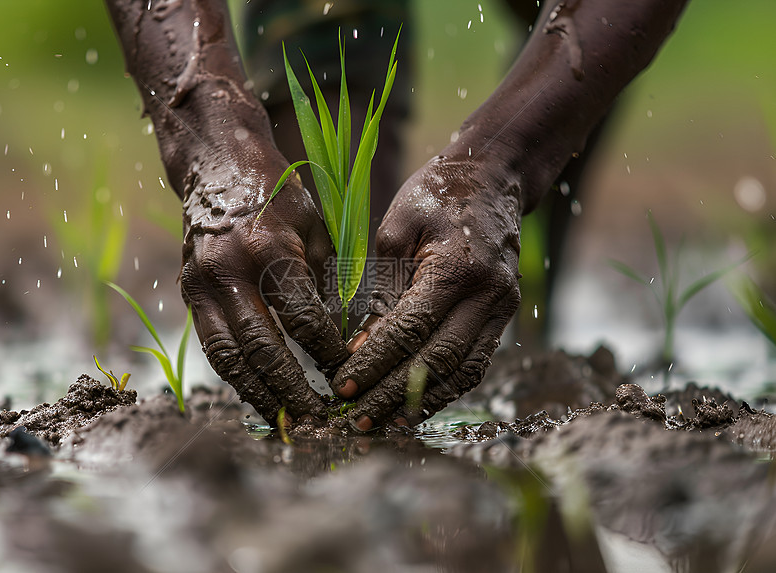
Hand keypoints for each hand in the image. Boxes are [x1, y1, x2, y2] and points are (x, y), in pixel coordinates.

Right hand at [179, 144, 347, 424]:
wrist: (215, 165)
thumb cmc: (276, 193)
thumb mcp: (313, 227)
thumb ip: (327, 281)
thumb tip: (347, 337)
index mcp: (268, 250)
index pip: (302, 320)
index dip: (328, 353)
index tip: (348, 374)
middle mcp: (229, 271)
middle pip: (262, 349)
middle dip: (292, 390)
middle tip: (317, 420)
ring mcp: (201, 284)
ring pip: (228, 357)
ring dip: (258, 395)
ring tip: (285, 422)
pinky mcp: (188, 293)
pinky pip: (213, 346)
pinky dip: (237, 375)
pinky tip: (259, 394)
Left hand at [330, 154, 521, 429]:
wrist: (494, 176)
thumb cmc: (436, 195)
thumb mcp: (396, 231)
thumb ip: (381, 290)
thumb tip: (360, 347)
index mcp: (457, 269)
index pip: (410, 331)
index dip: (374, 363)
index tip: (341, 387)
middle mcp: (488, 296)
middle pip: (437, 362)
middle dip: (392, 395)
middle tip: (356, 418)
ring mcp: (503, 309)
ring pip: (462, 373)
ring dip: (421, 402)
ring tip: (383, 422)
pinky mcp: (504, 317)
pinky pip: (475, 363)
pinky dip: (444, 387)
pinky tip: (414, 403)